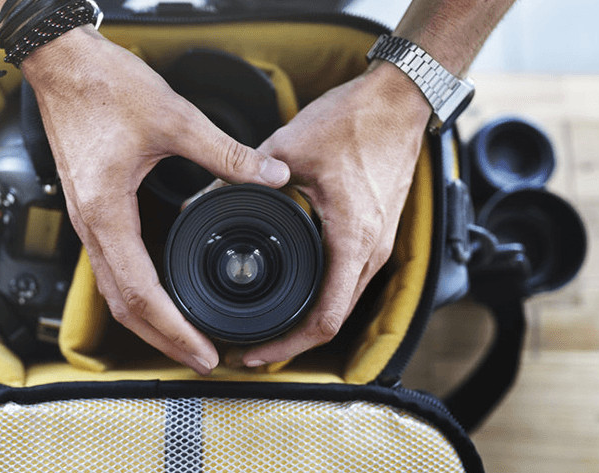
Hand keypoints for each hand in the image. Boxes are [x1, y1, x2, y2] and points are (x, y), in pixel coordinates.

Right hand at [21, 26, 289, 374]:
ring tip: (186, 337)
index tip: (203, 351)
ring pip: (114, 291)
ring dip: (149, 320)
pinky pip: (112, 267)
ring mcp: (88, 220)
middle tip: (201, 359)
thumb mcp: (173, 119)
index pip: (141, 293)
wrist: (61, 65)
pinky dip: (139, 293)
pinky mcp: (92, 210)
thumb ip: (226, 152)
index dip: (174, 329)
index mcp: (108, 213)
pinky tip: (164, 294)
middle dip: (162, 339)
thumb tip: (270, 176)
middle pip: (123, 306)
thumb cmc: (101, 87)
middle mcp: (91, 226)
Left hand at [230, 61, 431, 367]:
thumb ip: (241, 177)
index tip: (256, 352)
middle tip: (253, 345)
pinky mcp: (377, 232)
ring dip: (308, 319)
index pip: (325, 319)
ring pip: (343, 301)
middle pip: (334, 320)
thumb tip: (199, 199)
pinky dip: (323, 294)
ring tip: (270, 323)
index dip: (287, 345)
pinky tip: (297, 288)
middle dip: (292, 339)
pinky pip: (350, 278)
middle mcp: (372, 250)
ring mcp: (379, 243)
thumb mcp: (288, 149)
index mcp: (353, 239)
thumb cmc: (356, 121)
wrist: (399, 101)